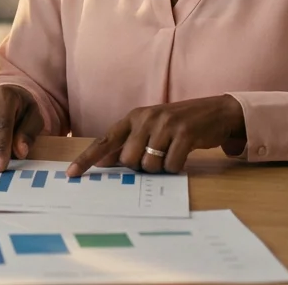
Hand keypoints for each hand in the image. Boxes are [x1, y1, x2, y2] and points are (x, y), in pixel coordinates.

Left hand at [67, 94, 245, 175]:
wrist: (216, 112)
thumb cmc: (179, 125)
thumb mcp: (151, 129)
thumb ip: (128, 143)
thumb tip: (104, 162)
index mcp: (134, 117)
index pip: (105, 140)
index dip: (87, 158)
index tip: (71, 174)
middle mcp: (146, 118)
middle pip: (128, 160)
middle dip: (140, 167)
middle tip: (155, 157)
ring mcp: (166, 124)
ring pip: (149, 165)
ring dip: (160, 168)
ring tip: (170, 154)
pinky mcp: (185, 133)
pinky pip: (171, 165)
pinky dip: (176, 167)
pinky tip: (183, 155)